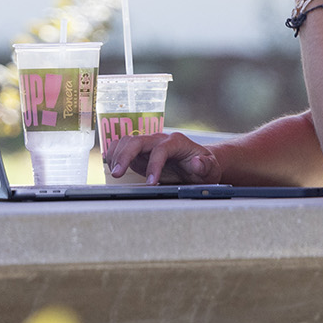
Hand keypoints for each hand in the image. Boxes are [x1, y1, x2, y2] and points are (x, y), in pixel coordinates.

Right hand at [103, 124, 220, 184]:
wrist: (199, 164)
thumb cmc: (205, 166)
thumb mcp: (211, 169)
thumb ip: (205, 166)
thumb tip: (196, 162)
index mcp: (177, 142)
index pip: (161, 150)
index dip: (154, 165)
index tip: (151, 182)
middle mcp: (160, 140)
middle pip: (138, 141)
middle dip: (126, 155)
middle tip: (118, 173)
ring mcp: (149, 145)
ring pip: (128, 141)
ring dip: (118, 154)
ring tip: (113, 171)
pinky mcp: (141, 152)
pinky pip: (123, 146)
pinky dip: (115, 153)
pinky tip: (111, 164)